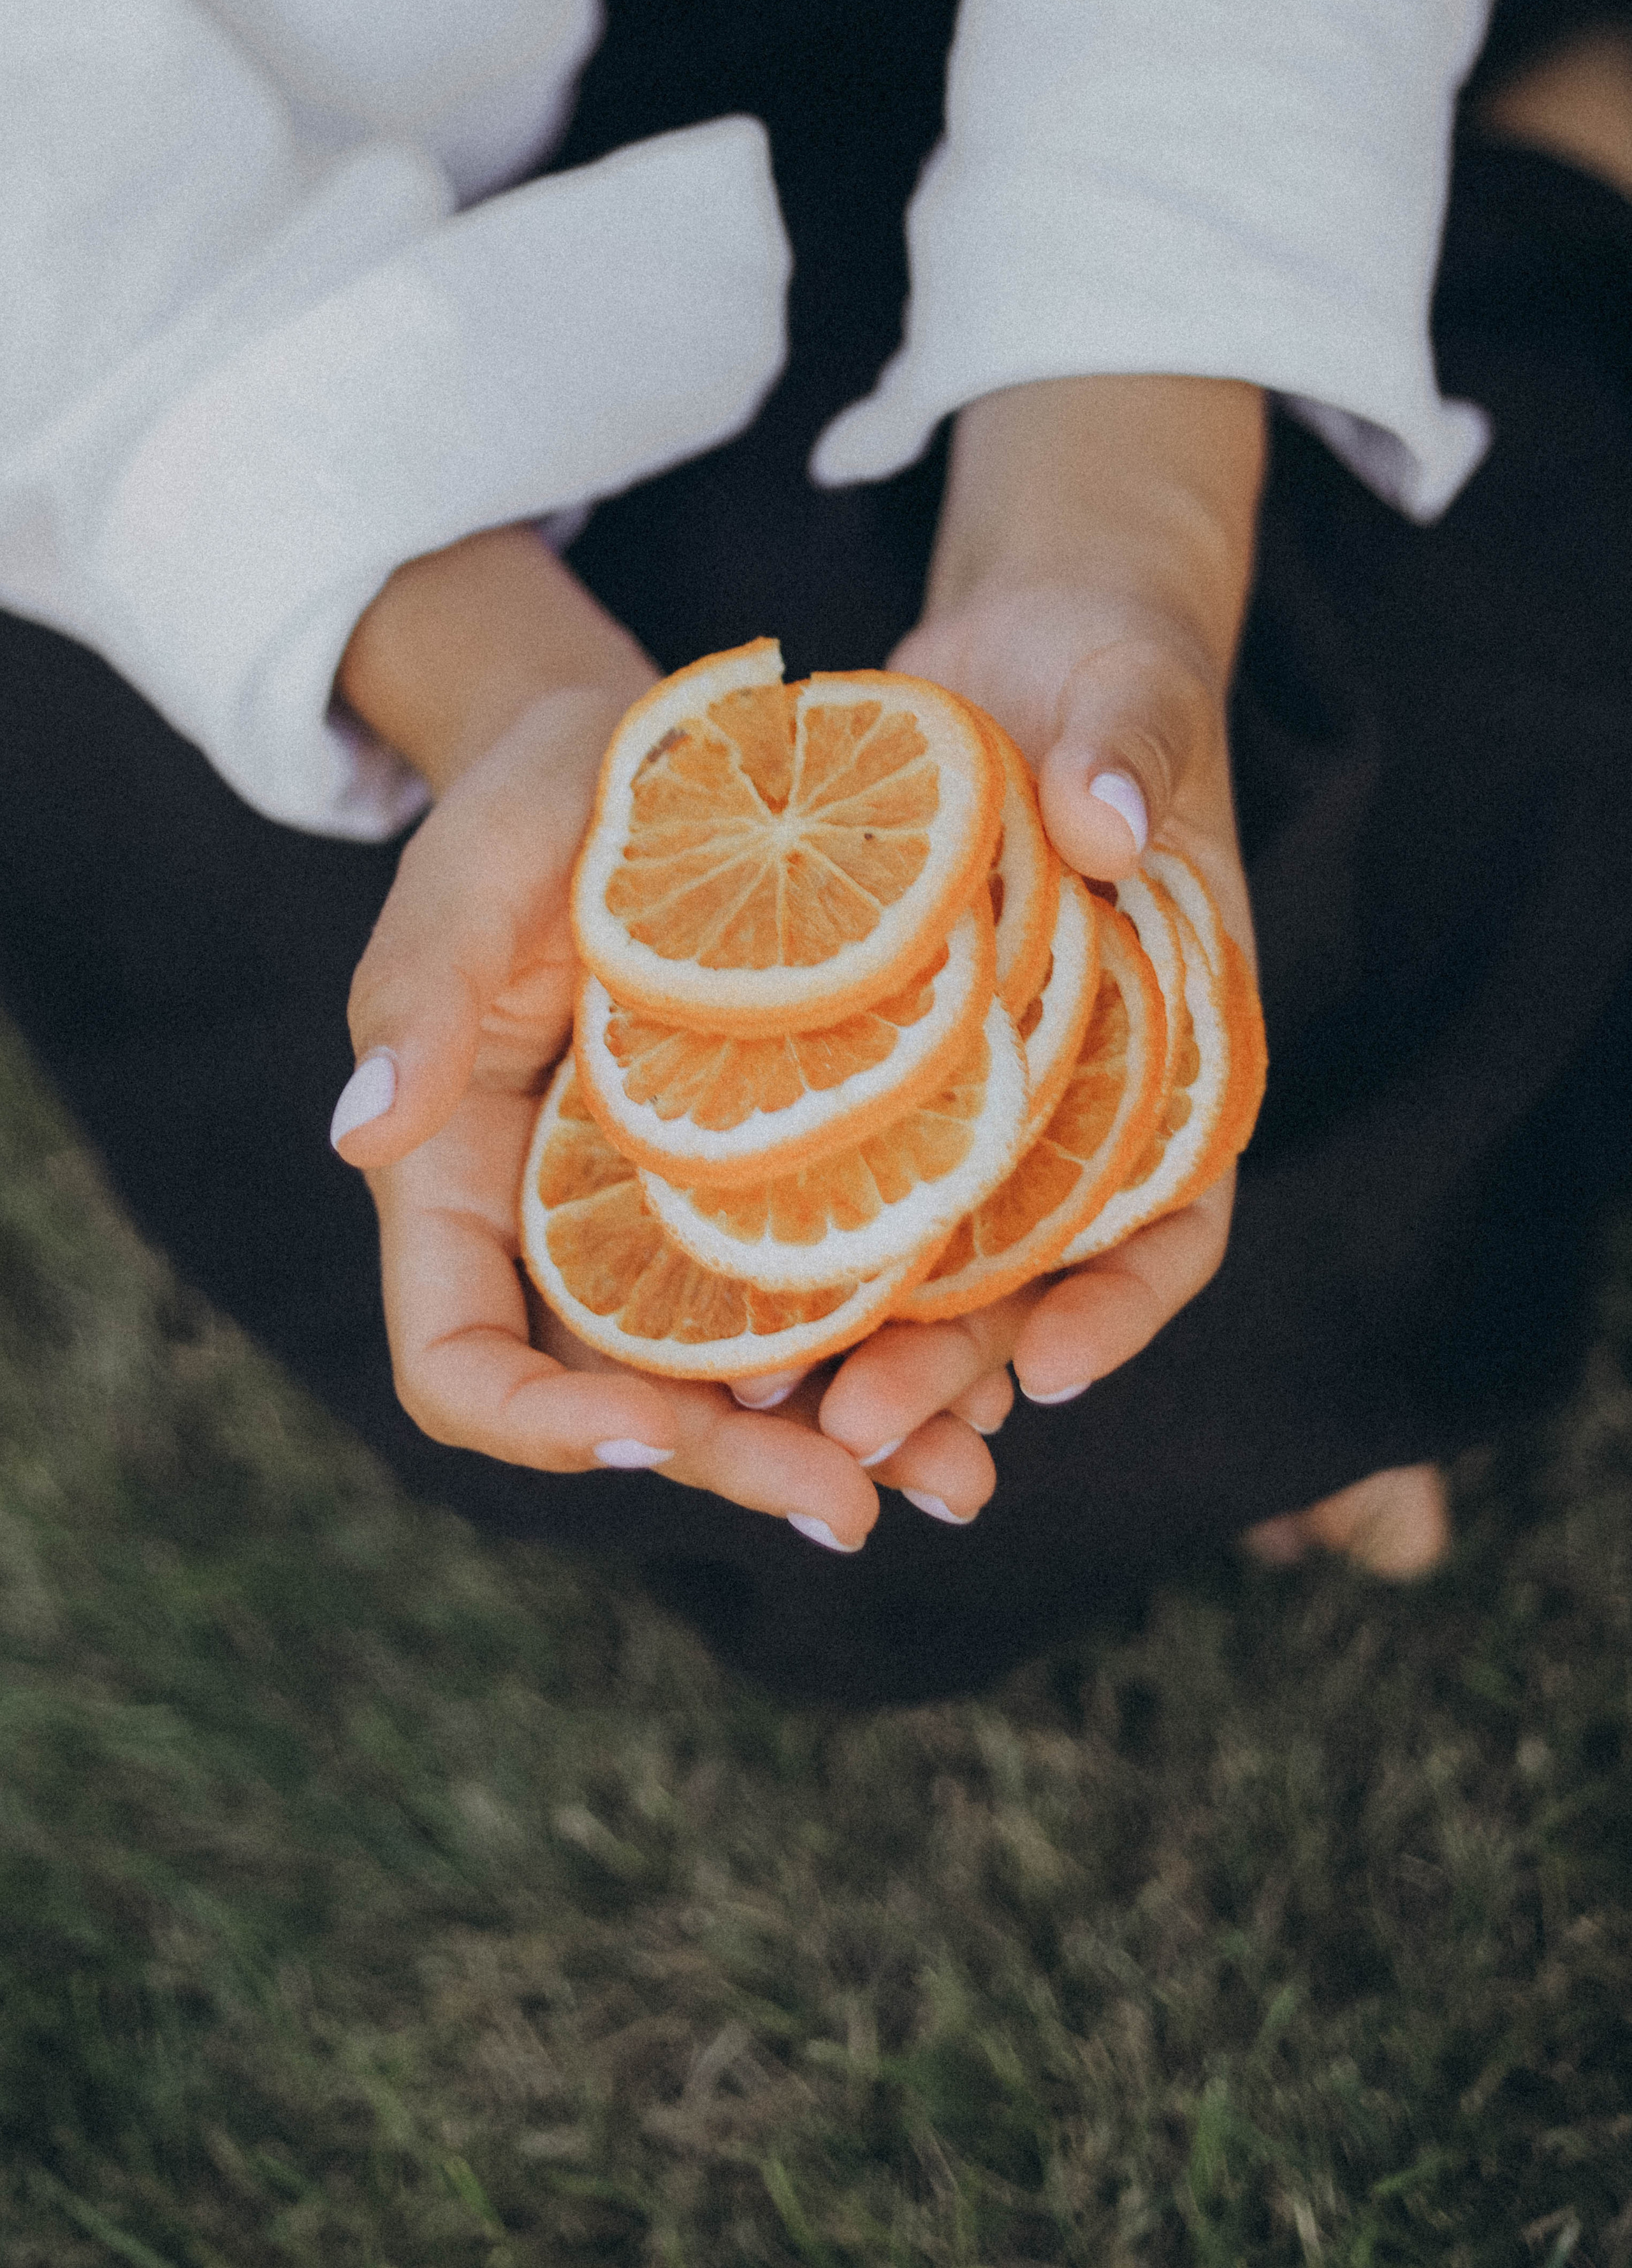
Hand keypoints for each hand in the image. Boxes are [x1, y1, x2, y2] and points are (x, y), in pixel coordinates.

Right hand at [328, 524, 987, 1544]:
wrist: (667, 757)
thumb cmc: (540, 801)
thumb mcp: (473, 877)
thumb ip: (416, 996)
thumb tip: (356, 1134)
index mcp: (463, 1188)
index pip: (465, 1362)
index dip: (545, 1427)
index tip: (655, 1430)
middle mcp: (569, 1232)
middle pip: (626, 1405)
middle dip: (732, 1465)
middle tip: (853, 1510)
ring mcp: (680, 1221)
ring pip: (744, 1379)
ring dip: (844, 1442)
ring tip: (959, 1479)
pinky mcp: (782, 1183)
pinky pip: (831, 1295)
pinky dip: (900, 1347)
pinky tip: (995, 1377)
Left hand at [774, 375, 1266, 1468]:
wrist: (1012, 662)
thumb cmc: (1103, 670)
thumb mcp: (1126, 689)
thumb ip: (1133, 745)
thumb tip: (1109, 816)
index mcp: (1180, 1057)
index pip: (1179, 1213)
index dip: (1125, 1302)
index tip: (1048, 1364)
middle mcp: (1082, 1107)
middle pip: (1035, 1276)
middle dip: (956, 1363)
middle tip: (860, 1429)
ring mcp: (979, 1103)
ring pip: (929, 1263)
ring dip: (861, 1342)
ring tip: (769, 1407)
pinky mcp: (881, 1074)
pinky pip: (841, 1180)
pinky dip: (789, 1246)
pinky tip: (709, 1302)